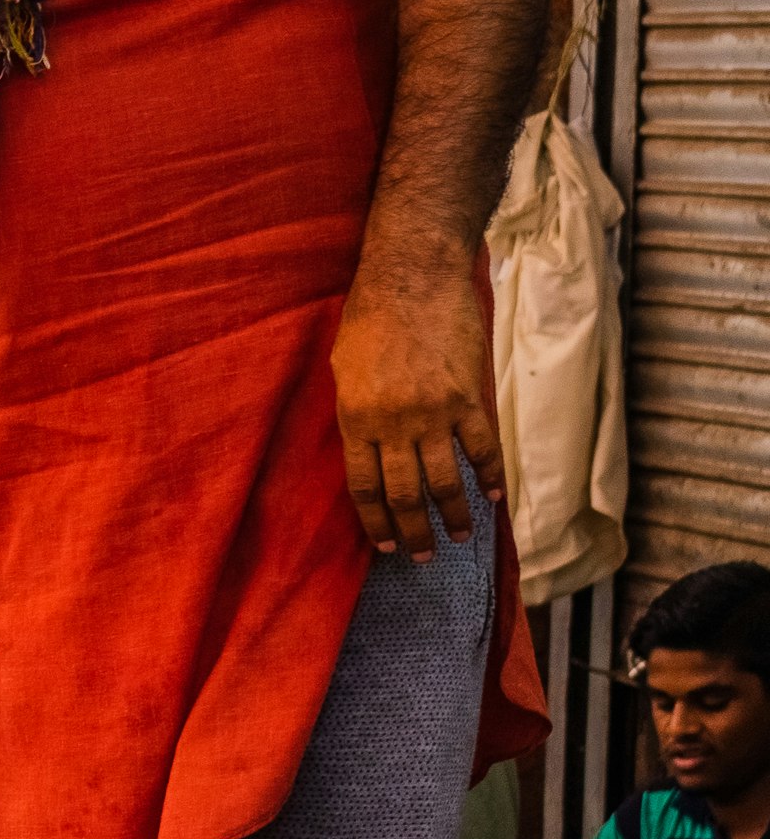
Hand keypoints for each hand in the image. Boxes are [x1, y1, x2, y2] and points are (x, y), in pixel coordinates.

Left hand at [329, 273, 499, 558]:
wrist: (413, 279)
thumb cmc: (369, 320)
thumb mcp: (344, 370)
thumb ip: (356, 414)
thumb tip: (368, 449)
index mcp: (357, 419)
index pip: (364, 488)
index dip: (376, 522)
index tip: (385, 546)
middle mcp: (395, 424)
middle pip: (406, 494)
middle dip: (415, 532)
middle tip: (423, 558)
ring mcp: (435, 413)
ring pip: (447, 481)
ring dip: (456, 515)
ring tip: (462, 538)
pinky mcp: (469, 397)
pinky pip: (483, 447)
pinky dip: (491, 475)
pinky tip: (495, 496)